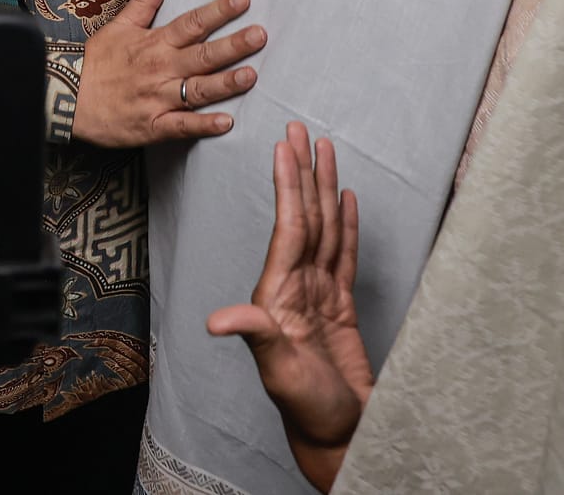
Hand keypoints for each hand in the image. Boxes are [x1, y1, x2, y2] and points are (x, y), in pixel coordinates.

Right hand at [71, 0, 263, 147]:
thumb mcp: (119, 25)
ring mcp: (158, 98)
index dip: (218, 11)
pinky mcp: (153, 126)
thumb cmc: (96, 63)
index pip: (192, 23)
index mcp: (155, 43)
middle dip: (233, 45)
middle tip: (260, 35)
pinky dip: (203, 125)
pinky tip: (226, 123)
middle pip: (202, 55)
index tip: (243, 0)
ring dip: (225, 83)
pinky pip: (182, 126)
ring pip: (198, 90)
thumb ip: (145, 0)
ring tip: (251, 75)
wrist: (68, 98)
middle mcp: (161, 69)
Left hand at [208, 122, 371, 492]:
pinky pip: (344, 254)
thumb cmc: (307, 409)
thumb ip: (255, 336)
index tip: (286, 146)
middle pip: (304, 217)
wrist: (338, 435)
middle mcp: (295, 286)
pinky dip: (347, 225)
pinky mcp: (341, 306)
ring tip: (326, 149)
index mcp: (278, 293)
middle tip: (301, 128)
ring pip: (325, 228)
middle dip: (302, 173)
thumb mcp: (279, 371)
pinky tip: (346, 198)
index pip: (288, 227)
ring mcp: (318, 294)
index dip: (289, 186)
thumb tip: (216, 320)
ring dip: (324, 189)